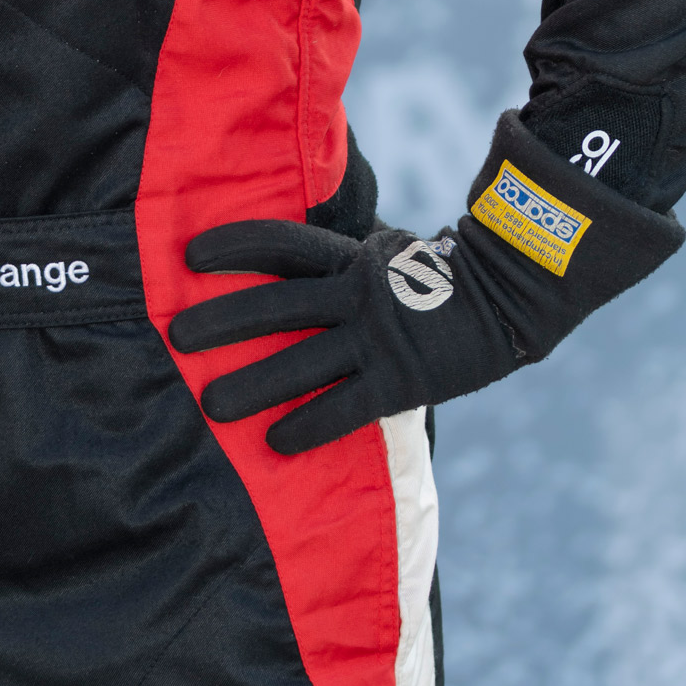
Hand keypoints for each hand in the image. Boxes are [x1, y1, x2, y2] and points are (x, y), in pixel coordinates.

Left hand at [169, 218, 517, 452]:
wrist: (507, 298)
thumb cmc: (434, 277)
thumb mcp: (383, 252)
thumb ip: (337, 258)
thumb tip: (285, 256)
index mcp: (349, 255)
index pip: (280, 243)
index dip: (234, 247)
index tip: (189, 257)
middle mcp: (356, 292)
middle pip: (277, 304)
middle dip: (224, 320)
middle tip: (178, 337)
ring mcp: (378, 337)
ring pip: (303, 361)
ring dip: (253, 384)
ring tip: (211, 404)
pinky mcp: (400, 380)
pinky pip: (345, 406)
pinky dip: (309, 424)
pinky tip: (276, 442)